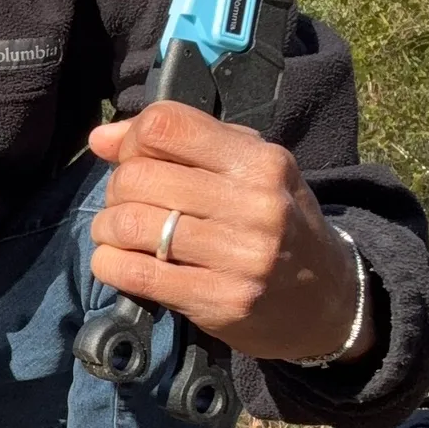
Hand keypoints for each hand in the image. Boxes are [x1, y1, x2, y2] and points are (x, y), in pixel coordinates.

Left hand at [88, 101, 374, 363]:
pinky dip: (110, 264)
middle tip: (125, 202)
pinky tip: (116, 261)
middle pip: (139, 176)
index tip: (133, 157)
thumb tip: (101, 138)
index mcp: (260, 162)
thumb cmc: (276, 223)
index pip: (166, 126)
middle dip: (116, 188)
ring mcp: (240, 256)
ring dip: (107, 227)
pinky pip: (137, 274)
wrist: (327, 301)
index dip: (133, 138)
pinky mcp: (221, 301)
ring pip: (131, 223)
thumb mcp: (246, 170)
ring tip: (117, 232)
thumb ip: (180, 144)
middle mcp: (254, 205)